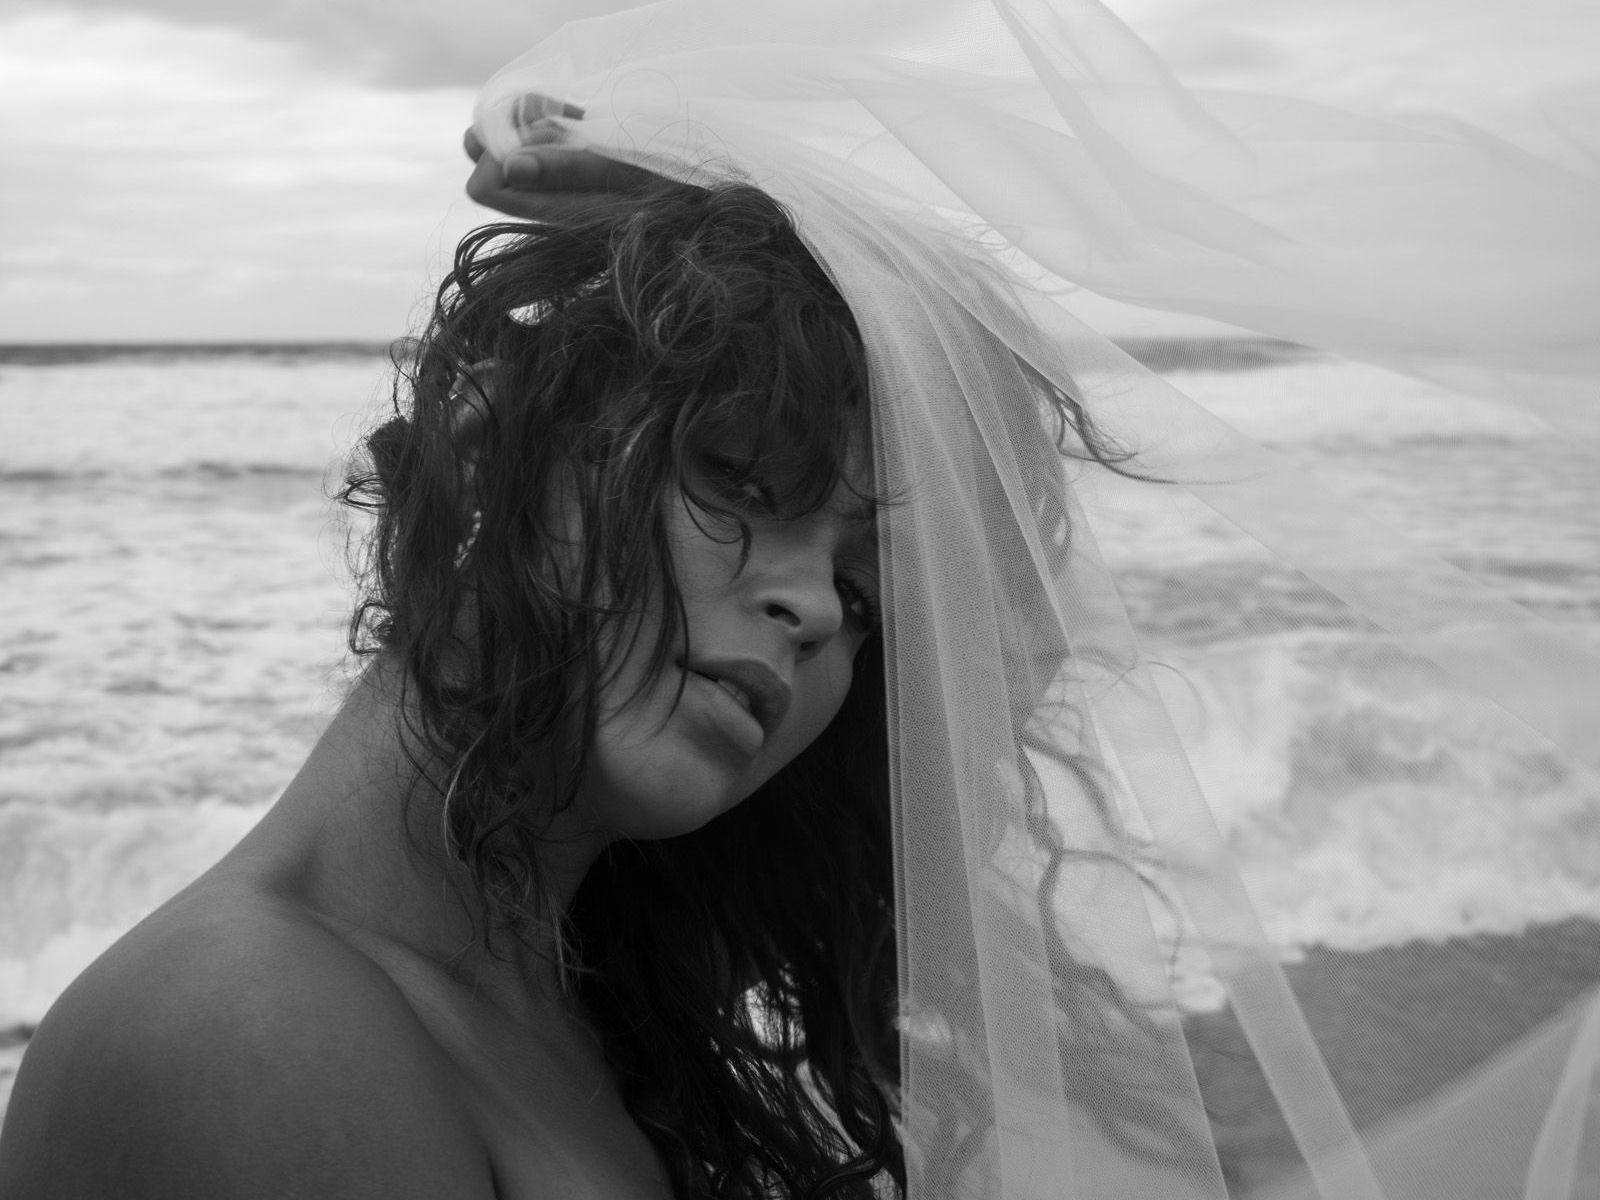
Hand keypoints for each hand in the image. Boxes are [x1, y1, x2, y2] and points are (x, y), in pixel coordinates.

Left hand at [463, 102, 657, 221]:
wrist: (689, 192)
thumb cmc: (658, 185)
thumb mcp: (615, 172)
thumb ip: (563, 170)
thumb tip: (510, 166)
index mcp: (545, 209)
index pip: (483, 186)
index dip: (497, 157)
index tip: (537, 140)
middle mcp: (541, 197)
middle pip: (487, 160)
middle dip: (508, 130)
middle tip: (550, 119)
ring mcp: (551, 179)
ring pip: (508, 138)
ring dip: (532, 116)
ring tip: (572, 114)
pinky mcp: (565, 161)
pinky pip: (533, 131)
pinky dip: (548, 114)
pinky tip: (579, 114)